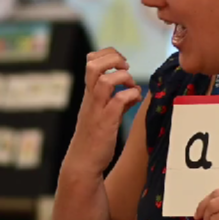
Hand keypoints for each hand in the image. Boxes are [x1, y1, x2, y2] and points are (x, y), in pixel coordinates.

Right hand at [65, 48, 142, 174]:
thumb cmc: (95, 140)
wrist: (83, 164)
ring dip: (122, 77)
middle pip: (93, 65)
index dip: (107, 54)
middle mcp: (91, 99)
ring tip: (131, 85)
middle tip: (126, 67)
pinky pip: (117, 101)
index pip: (90, 61)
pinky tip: (135, 100)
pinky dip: (130, 96)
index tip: (122, 63)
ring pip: (103, 80)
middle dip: (113, 59)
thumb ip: (117, 101)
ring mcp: (97, 110)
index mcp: (89, 94)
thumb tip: (133, 92)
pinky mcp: (105, 123)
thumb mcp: (105, 115)